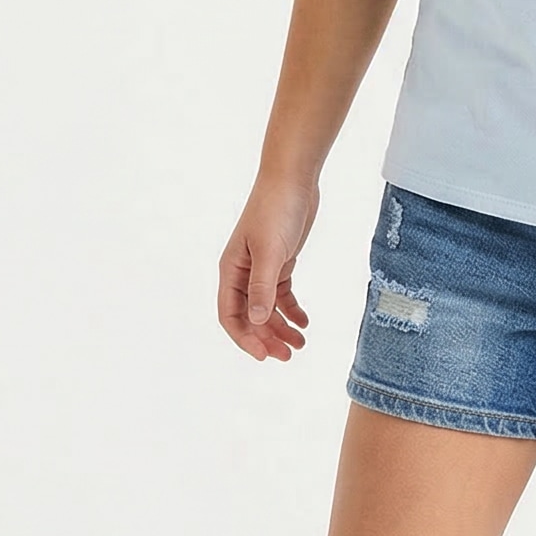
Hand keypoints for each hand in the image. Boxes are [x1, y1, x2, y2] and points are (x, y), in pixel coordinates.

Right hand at [218, 173, 319, 362]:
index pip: (231, 315)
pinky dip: (291, 310)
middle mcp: (242, 272)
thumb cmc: (276, 210)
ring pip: (267, 308)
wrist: (293, 180)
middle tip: (288, 356)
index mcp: (231, 271)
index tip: (264, 356)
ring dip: (281, 328)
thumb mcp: (270, 251)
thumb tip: (256, 321)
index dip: (245, 339)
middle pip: (250, 317)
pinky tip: (304, 322)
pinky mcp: (281, 261)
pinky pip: (282, 294)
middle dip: (266, 338)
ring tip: (301, 344)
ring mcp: (261, 268)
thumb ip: (263, 287)